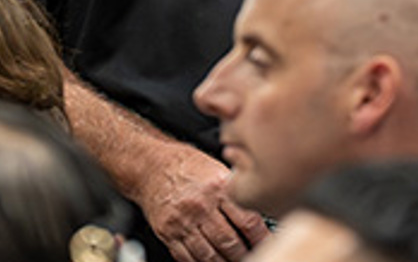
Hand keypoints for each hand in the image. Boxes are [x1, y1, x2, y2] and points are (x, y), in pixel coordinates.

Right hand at [134, 142, 266, 261]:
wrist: (150, 166)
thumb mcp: (216, 169)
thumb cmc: (185, 166)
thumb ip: (235, 190)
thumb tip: (259, 206)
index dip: (261, 238)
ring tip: (234, 260)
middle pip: (230, 242)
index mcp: (217, 188)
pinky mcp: (168, 233)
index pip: (247, 221)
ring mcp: (183, 222)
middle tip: (253, 255)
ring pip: (210, 255)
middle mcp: (200, 206)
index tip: (267, 244)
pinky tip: (212, 261)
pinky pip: (188, 258)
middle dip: (245, 254)